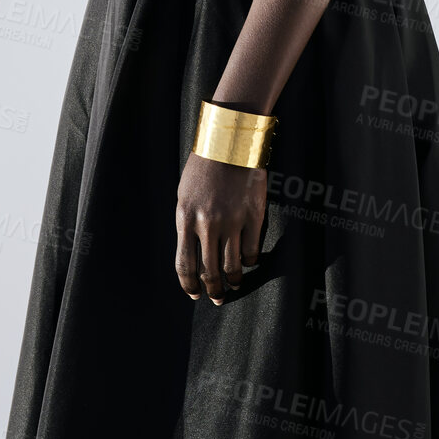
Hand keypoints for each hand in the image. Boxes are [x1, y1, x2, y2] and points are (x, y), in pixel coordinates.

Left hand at [175, 150, 266, 304]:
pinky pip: (252, 250)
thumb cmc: (204, 165)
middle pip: (209, 271)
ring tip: (234, 284)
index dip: (189, 285)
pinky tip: (248, 262)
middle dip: (213, 290)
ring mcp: (232, 221)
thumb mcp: (185, 194)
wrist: (229, 140)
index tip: (194, 294)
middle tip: (217, 298)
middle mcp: (207, 224)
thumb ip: (187, 223)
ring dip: (233, 280)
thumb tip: (192, 253)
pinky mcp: (253, 215)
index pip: (184, 264)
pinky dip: (250, 261)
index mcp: (186, 218)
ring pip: (232, 266)